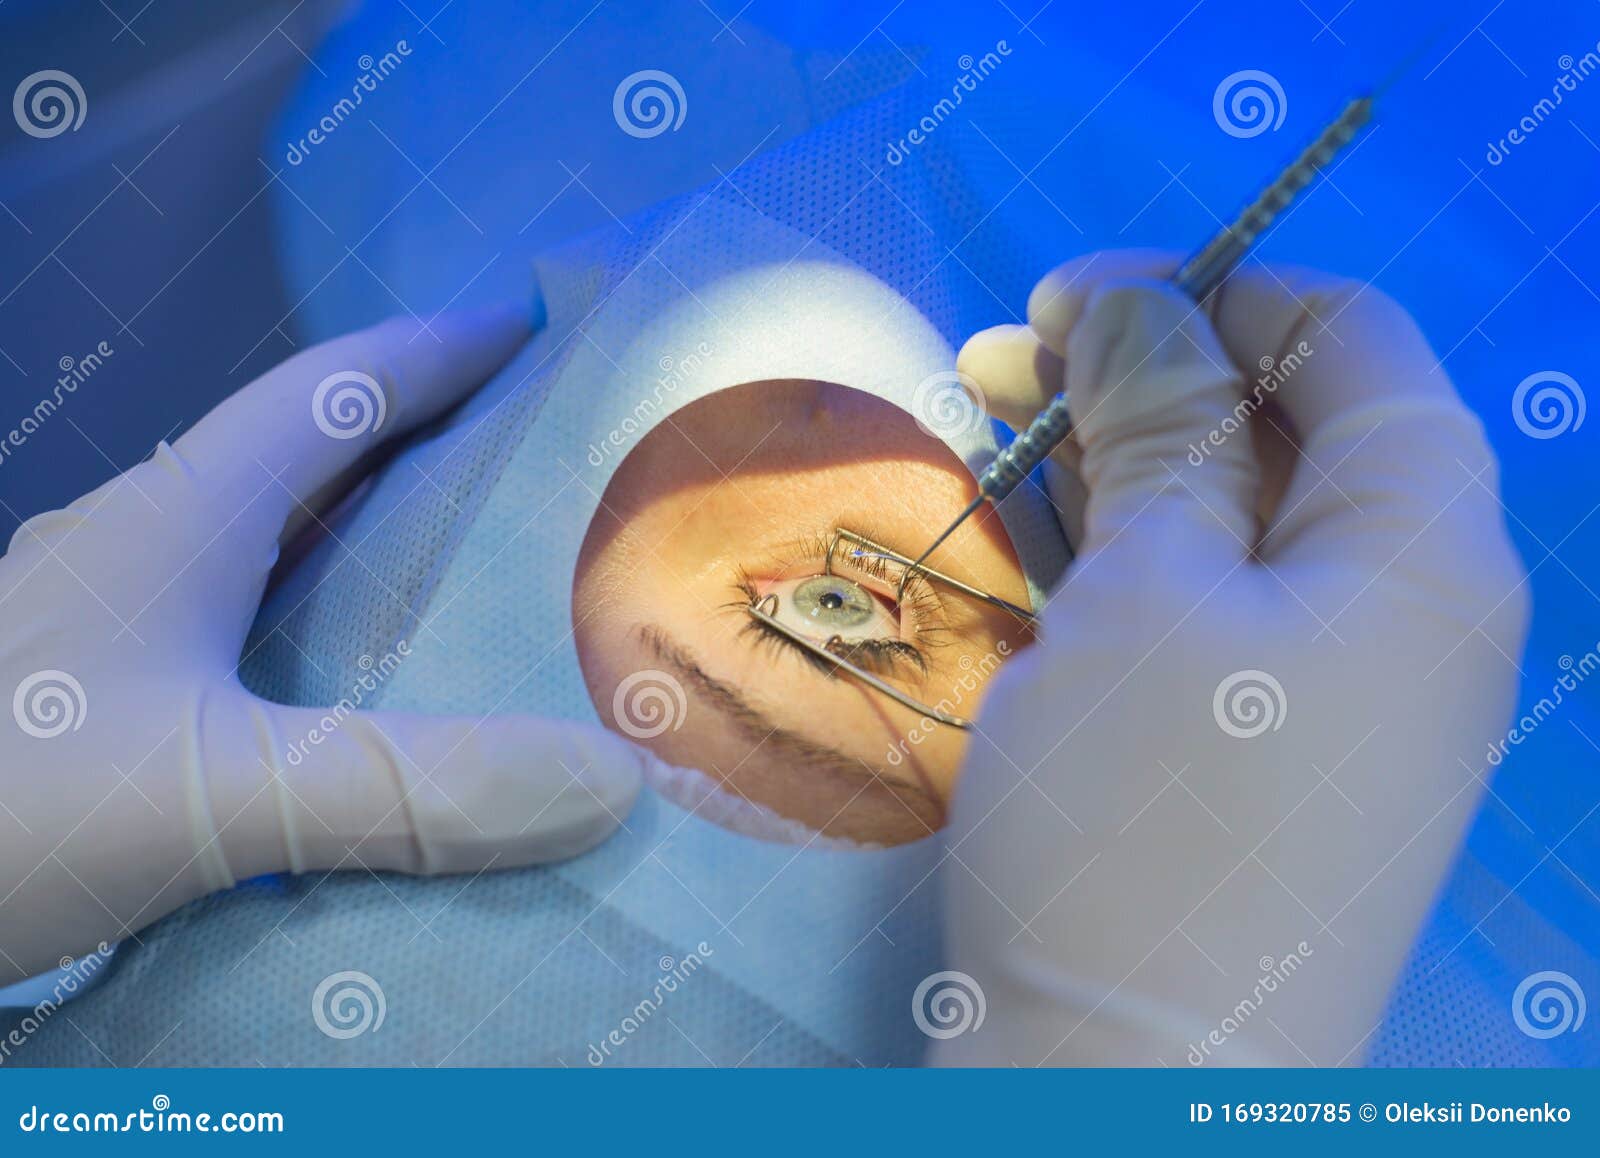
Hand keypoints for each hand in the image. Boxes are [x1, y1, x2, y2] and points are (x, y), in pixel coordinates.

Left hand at [0, 308, 647, 984]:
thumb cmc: (2, 804)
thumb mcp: (212, 796)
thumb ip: (405, 789)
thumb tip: (604, 781)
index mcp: (174, 519)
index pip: (331, 390)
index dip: (436, 349)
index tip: (531, 322)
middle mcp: (134, 548)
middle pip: (301, 457)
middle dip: (420, 441)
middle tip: (535, 462)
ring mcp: (98, 624)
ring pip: (261, 549)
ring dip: (364, 543)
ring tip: (472, 579)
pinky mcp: (83, 700)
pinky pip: (232, 632)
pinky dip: (313, 637)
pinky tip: (351, 702)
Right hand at [936, 251, 1527, 1064]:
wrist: (1133, 1089)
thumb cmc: (1147, 819)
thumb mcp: (1145, 594)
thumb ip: (1158, 427)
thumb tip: (1137, 303)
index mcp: (1426, 544)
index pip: (1352, 341)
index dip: (1212, 291)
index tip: (1066, 299)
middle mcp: (1409, 608)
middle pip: (1289, 429)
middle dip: (1145, 375)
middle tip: (996, 368)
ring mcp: (1341, 690)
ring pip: (1237, 523)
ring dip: (1120, 466)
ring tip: (992, 441)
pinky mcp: (1269, 752)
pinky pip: (1212, 612)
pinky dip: (1126, 559)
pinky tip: (1028, 542)